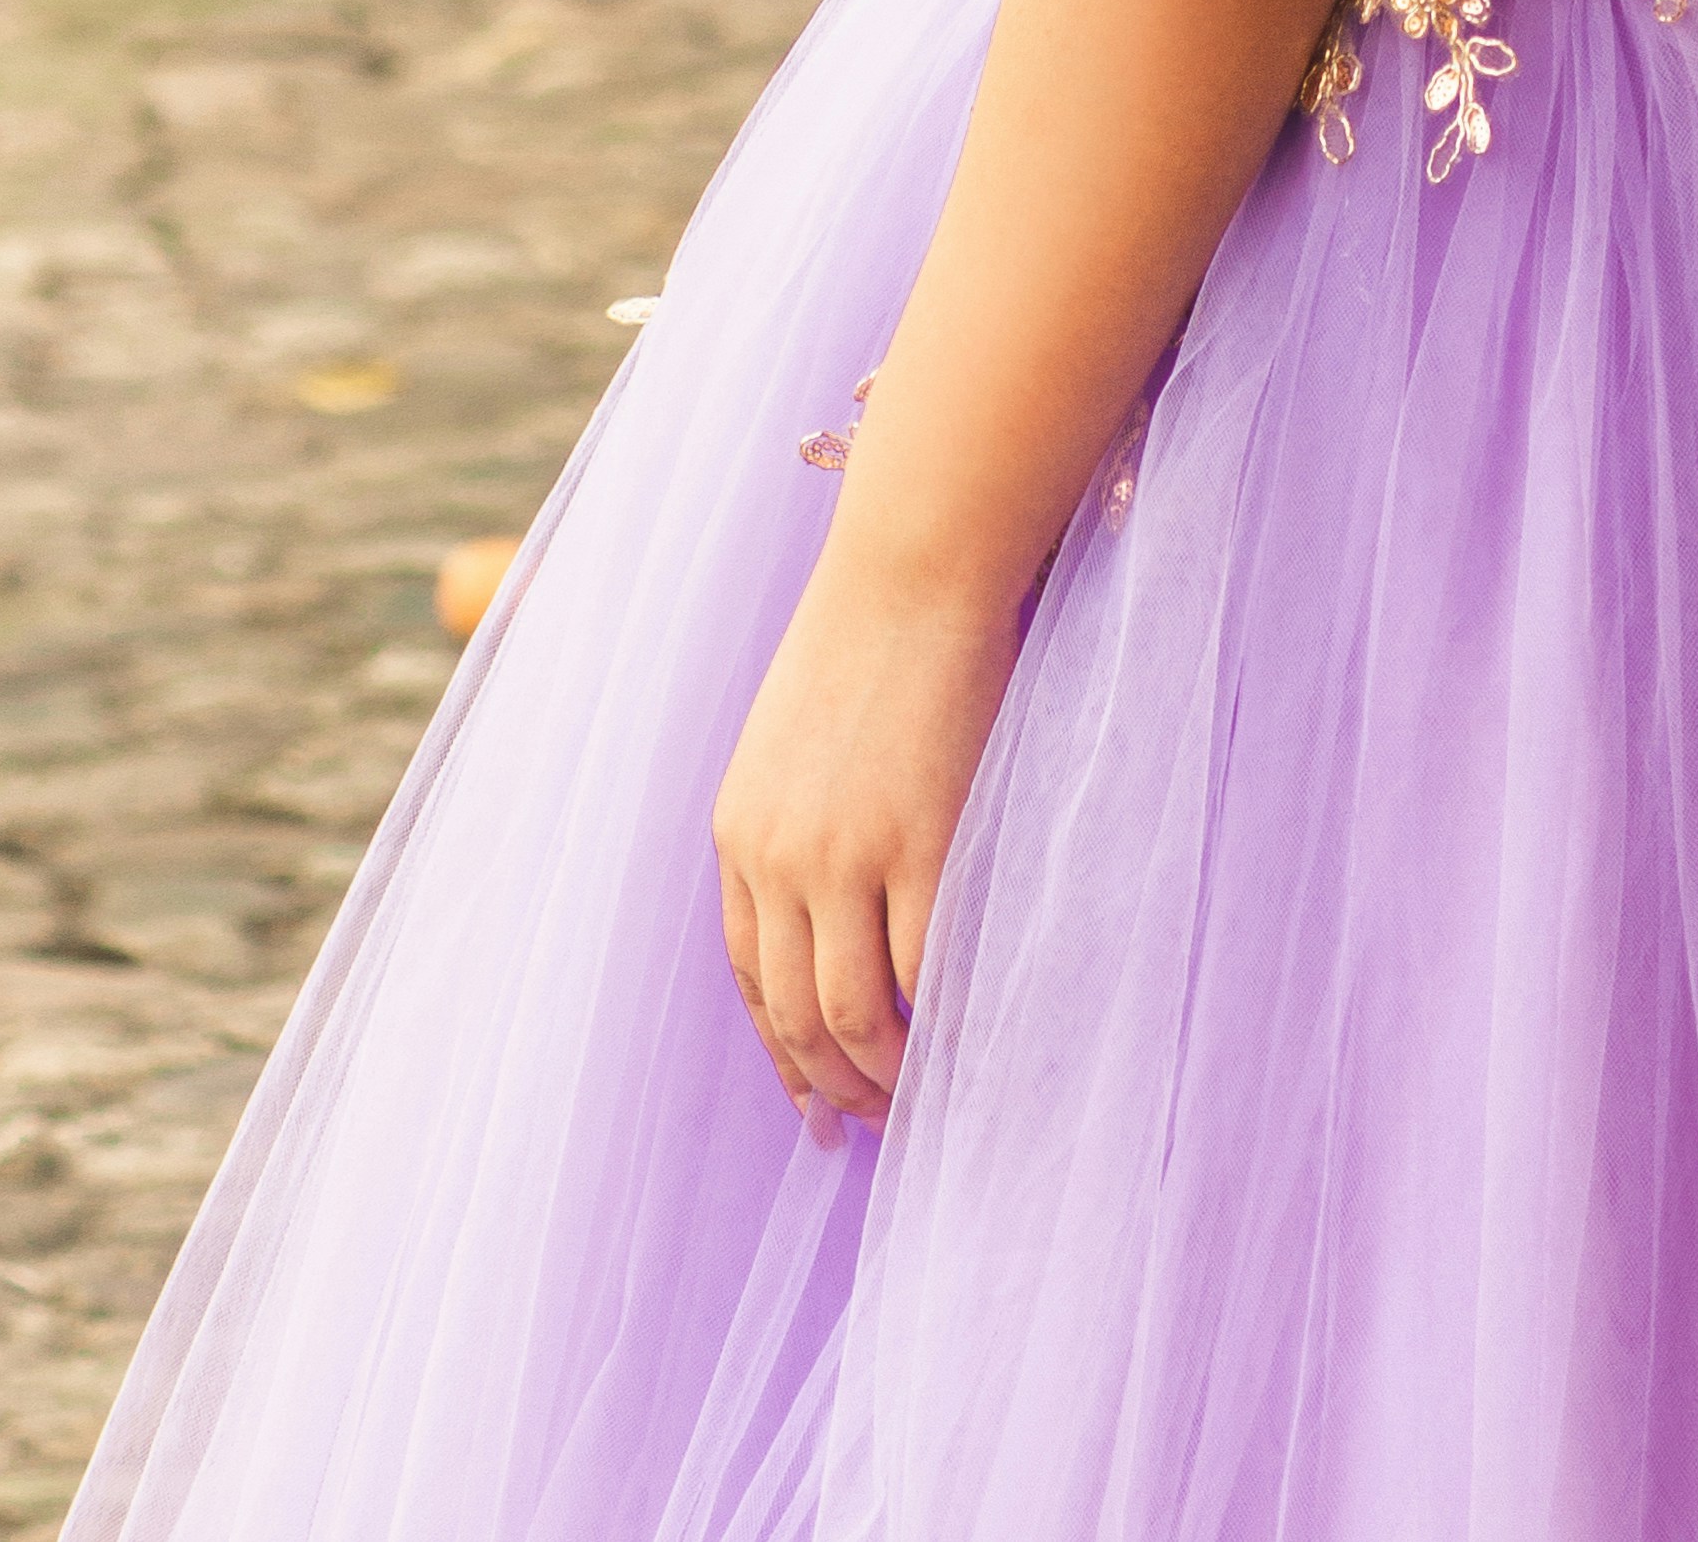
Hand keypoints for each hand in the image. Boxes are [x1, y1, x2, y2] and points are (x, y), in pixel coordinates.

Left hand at [712, 555, 1019, 1125]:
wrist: (914, 572)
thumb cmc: (870, 642)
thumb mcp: (791, 741)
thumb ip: (795, 824)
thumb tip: (832, 911)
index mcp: (738, 833)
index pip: (746, 977)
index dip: (782, 1054)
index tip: (816, 1104)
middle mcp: (775, 856)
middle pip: (793, 1013)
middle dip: (833, 1084)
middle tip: (877, 1124)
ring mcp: (845, 855)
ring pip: (850, 1011)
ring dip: (884, 1072)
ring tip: (919, 1096)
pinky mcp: (919, 842)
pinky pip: (922, 967)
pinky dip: (937, 1020)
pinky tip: (960, 1040)